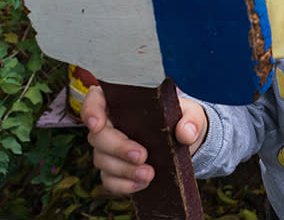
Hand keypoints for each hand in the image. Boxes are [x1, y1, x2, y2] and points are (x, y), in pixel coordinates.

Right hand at [81, 85, 207, 193]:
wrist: (185, 144)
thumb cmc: (182, 120)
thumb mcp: (192, 114)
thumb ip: (192, 120)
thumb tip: (185, 133)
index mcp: (123, 102)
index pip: (96, 99)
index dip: (91, 110)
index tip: (97, 124)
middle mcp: (111, 124)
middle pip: (97, 136)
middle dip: (117, 148)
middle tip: (142, 156)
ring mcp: (110, 149)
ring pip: (102, 160)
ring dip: (124, 169)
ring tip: (149, 174)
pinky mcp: (115, 170)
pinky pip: (109, 180)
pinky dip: (123, 185)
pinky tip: (142, 184)